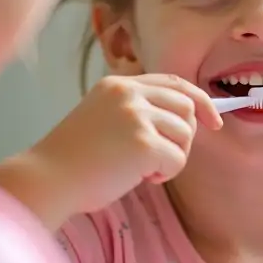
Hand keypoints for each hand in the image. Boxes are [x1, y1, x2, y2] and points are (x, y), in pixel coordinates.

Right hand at [27, 73, 221, 215]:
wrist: (49, 179)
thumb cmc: (76, 158)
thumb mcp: (105, 117)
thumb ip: (139, 111)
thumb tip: (186, 121)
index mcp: (119, 84)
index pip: (174, 83)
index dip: (200, 100)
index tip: (214, 121)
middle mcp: (129, 94)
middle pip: (187, 107)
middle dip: (184, 136)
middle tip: (162, 158)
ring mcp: (136, 116)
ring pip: (185, 135)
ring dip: (172, 158)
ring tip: (142, 169)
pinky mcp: (144, 143)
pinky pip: (177, 159)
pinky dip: (165, 173)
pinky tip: (139, 177)